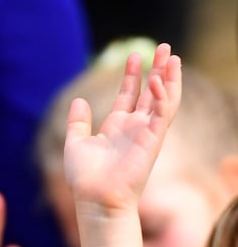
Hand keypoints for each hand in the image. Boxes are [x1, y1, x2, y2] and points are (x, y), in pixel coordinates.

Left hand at [64, 43, 181, 213]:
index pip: (129, 96)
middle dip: (158, 70)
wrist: (96, 199)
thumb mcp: (76, 144)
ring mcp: (146, 134)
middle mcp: (134, 129)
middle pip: (151, 93)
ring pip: (164, 100)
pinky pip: (163, 112)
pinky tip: (157, 80)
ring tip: (171, 57)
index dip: (133, 76)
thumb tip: (78, 101)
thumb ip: (78, 123)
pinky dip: (163, 95)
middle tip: (163, 47)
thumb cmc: (85, 179)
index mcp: (116, 128)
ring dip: (169, 78)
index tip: (133, 57)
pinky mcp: (154, 140)